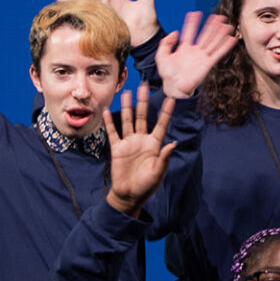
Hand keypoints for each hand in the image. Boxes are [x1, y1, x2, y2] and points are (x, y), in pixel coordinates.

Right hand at [104, 88, 177, 212]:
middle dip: (143, 101)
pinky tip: (107, 111)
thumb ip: (164, 157)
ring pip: (128, 120)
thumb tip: (173, 143)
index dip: (166, 112)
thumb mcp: (158, 172)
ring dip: (126, 107)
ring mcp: (129, 143)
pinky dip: (109, 123)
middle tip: (143, 86)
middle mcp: (142, 140)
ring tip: (126, 92)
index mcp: (155, 145)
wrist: (129, 195)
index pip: (161, 124)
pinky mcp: (117, 148)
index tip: (171, 98)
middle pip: (143, 116)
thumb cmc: (147, 185)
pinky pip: (113, 133)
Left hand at [154, 10, 236, 98]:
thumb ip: (165, 43)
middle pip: (205, 35)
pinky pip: (218, 53)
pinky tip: (232, 39)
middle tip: (219, 16)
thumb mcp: (161, 56)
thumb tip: (175, 32)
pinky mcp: (208, 64)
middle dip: (212, 25)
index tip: (196, 13)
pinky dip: (226, 46)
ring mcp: (202, 57)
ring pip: (213, 42)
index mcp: (184, 48)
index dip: (193, 22)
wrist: (173, 87)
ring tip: (226, 24)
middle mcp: (195, 51)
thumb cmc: (166, 74)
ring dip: (220, 33)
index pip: (190, 32)